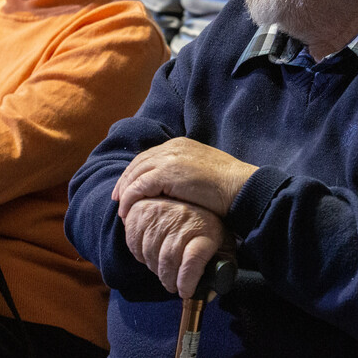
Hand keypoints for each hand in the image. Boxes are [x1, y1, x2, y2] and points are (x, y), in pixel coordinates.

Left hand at [112, 137, 257, 219]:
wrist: (239, 186)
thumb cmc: (227, 185)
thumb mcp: (202, 171)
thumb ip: (185, 173)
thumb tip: (173, 187)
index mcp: (180, 145)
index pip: (149, 156)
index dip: (136, 172)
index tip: (128, 188)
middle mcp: (171, 147)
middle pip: (138, 162)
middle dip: (125, 181)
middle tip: (118, 198)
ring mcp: (168, 158)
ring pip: (135, 174)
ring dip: (125, 192)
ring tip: (122, 209)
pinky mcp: (166, 173)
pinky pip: (138, 187)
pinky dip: (129, 199)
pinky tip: (127, 212)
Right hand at [122, 197, 230, 298]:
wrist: (197, 195)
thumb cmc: (208, 228)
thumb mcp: (222, 245)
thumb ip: (221, 270)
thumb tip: (206, 295)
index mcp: (207, 228)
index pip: (193, 258)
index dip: (187, 280)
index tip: (185, 292)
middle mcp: (184, 218)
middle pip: (168, 258)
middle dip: (168, 279)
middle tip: (172, 285)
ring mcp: (162, 211)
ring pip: (150, 252)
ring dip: (154, 268)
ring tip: (162, 271)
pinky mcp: (143, 209)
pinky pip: (134, 241)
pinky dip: (139, 254)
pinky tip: (149, 255)